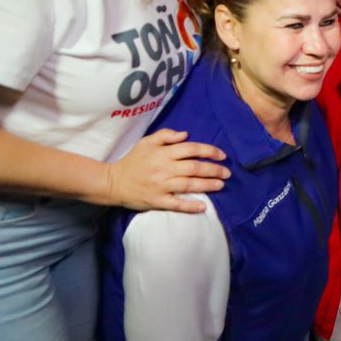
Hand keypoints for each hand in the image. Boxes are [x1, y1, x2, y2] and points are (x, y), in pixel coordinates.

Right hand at [103, 129, 228, 211]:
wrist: (112, 182)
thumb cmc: (133, 161)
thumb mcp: (146, 142)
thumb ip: (166, 136)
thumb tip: (186, 134)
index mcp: (163, 153)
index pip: (191, 149)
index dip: (209, 151)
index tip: (222, 155)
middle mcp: (164, 169)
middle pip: (194, 168)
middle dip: (214, 169)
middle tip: (227, 172)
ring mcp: (160, 186)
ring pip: (189, 185)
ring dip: (207, 185)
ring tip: (221, 185)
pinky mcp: (156, 200)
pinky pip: (176, 204)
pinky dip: (190, 206)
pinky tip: (203, 207)